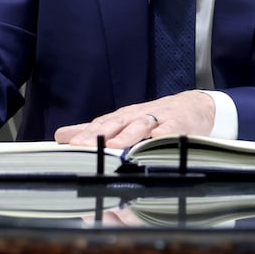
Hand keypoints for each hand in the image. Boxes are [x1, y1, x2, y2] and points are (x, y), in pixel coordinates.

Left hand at [54, 91, 215, 150]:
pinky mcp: (178, 124)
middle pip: (115, 124)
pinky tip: (155, 139)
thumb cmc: (154, 118)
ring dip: (127, 135)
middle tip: (81, 145)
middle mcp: (136, 117)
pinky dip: (163, 134)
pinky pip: (170, 129)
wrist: (193, 107)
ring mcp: (157, 119)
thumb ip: (93, 130)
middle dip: (97, 134)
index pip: (99, 125)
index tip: (66, 143)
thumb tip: (61, 136)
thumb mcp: (123, 122)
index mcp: (121, 118)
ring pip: (140, 125)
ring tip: (114, 146)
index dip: (83, 134)